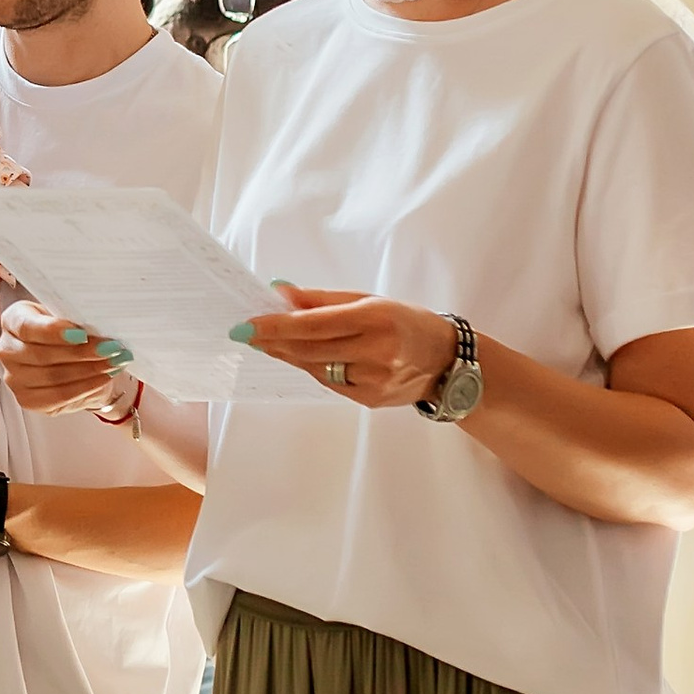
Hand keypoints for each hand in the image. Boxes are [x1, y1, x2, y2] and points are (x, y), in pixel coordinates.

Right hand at [0, 300, 136, 415]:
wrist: (71, 358)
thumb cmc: (68, 331)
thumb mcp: (69, 316)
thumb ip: (75, 318)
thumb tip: (98, 326)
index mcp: (13, 320)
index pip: (27, 327)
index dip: (54, 331)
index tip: (82, 334)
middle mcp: (7, 350)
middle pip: (42, 355)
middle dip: (81, 353)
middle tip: (111, 349)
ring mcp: (14, 378)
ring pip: (53, 378)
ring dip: (88, 371)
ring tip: (113, 363)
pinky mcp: (28, 400)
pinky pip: (58, 397)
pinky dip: (85, 387)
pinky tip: (102, 378)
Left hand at [233, 284, 457, 408]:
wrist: (446, 362)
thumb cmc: (406, 322)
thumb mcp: (369, 300)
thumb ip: (322, 300)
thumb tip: (280, 293)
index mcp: (376, 319)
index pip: (315, 324)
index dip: (278, 326)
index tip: (248, 324)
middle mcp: (377, 352)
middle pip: (310, 350)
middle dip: (274, 342)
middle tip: (247, 333)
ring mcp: (374, 380)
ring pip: (316, 368)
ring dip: (289, 354)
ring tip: (268, 342)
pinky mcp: (370, 400)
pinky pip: (329, 382)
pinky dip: (313, 368)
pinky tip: (303, 356)